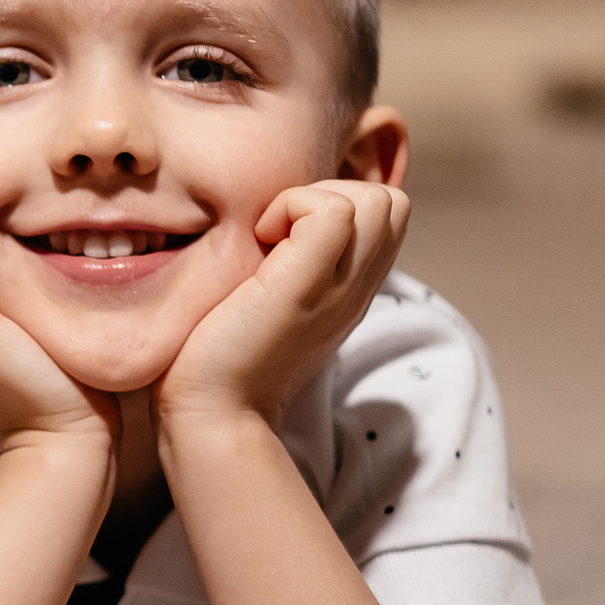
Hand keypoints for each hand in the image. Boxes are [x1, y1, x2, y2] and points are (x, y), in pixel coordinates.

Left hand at [157, 180, 410, 424]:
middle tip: (279, 231)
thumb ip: (296, 266)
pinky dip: (291, 206)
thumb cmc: (224, 355)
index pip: (388, 215)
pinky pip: (332, 211)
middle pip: (392, 202)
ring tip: (270, 237)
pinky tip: (260, 240)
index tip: (285, 235)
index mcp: (353, 289)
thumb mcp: (277, 301)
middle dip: (333, 194)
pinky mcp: (306, 285)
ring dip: (314, 198)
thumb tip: (277, 224)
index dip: (340, 203)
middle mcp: (358, 287)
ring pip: (377, 200)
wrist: (213, 409)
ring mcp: (340, 287)